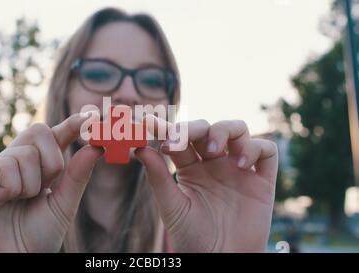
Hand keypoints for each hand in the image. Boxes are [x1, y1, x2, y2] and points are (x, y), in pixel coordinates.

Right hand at [0, 112, 102, 251]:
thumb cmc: (38, 235)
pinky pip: (6, 166)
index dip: (70, 124)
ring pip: (26, 153)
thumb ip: (77, 175)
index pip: (54, 136)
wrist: (15, 259)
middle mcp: (15, 161)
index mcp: (37, 166)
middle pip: (39, 130)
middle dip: (52, 161)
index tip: (90, 115)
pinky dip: (13, 188)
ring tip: (19, 202)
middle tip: (46, 185)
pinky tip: (2, 202)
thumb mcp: (64, 203)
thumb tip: (95, 147)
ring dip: (32, 184)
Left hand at [135, 117, 277, 251]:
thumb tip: (140, 148)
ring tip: (213, 150)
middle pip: (207, 128)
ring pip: (237, 130)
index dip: (167, 128)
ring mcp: (238, 169)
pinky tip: (242, 164)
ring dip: (224, 131)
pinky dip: (256, 148)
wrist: (221, 259)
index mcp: (191, 167)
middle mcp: (215, 163)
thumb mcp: (172, 207)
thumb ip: (158, 177)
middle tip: (180, 138)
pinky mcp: (261, 180)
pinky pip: (266, 151)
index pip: (180, 139)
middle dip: (194, 128)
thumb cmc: (192, 237)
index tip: (151, 124)